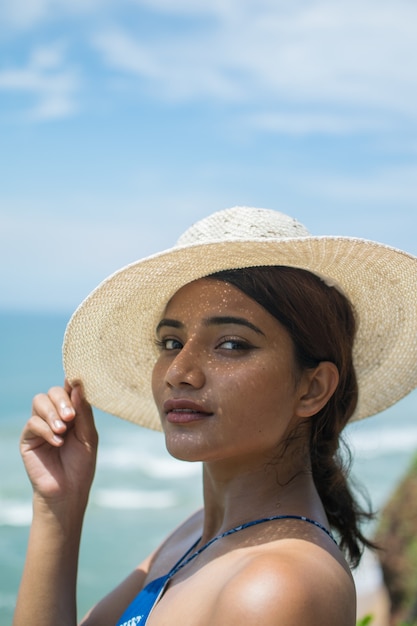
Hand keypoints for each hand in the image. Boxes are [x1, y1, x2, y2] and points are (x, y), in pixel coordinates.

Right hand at [20, 380, 97, 505]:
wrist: (68, 491)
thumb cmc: (81, 464)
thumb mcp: (88, 436)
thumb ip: (84, 411)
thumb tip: (77, 385)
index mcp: (73, 412)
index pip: (70, 389)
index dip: (72, 382)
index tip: (76, 379)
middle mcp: (55, 415)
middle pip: (53, 392)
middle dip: (62, 400)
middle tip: (71, 416)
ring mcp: (41, 425)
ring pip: (39, 401)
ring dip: (52, 413)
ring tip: (63, 429)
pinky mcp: (28, 438)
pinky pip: (33, 422)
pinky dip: (46, 429)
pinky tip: (57, 442)